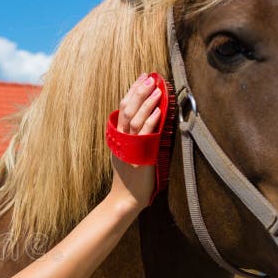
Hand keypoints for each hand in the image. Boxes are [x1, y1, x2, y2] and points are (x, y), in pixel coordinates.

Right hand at [108, 74, 158, 210]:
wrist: (125, 199)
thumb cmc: (129, 179)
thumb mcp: (127, 154)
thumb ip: (131, 138)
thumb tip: (144, 120)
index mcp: (117, 138)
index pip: (122, 109)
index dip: (132, 92)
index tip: (142, 79)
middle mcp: (121, 140)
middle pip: (126, 110)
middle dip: (138, 92)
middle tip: (149, 78)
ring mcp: (129, 147)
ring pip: (134, 119)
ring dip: (146, 103)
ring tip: (156, 89)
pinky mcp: (140, 155)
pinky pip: (145, 135)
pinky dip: (151, 120)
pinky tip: (159, 110)